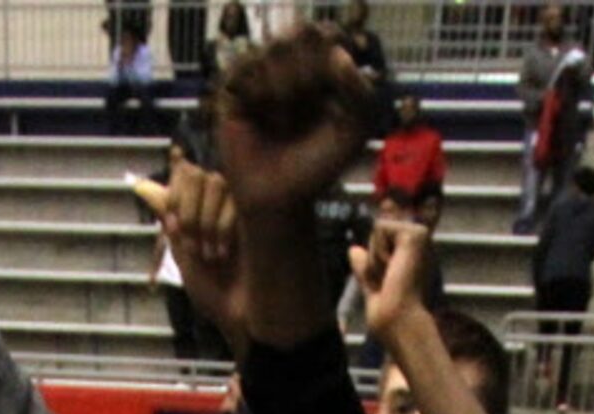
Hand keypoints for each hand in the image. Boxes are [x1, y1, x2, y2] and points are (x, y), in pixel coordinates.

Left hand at [160, 155, 249, 344]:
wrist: (240, 315)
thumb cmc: (212, 292)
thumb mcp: (181, 256)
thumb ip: (170, 221)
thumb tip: (145, 186)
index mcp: (199, 210)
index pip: (183, 173)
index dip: (175, 192)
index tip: (174, 222)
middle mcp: (220, 203)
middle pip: (197, 174)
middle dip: (188, 211)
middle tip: (193, 248)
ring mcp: (242, 205)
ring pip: (216, 181)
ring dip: (206, 220)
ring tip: (210, 255)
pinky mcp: (261, 211)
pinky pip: (237, 197)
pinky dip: (223, 225)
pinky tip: (225, 253)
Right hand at [216, 29, 371, 220]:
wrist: (277, 199)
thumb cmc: (317, 167)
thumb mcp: (354, 130)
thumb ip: (361, 92)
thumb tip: (338, 54)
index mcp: (323, 68)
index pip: (326, 34)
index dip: (328, 64)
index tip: (329, 99)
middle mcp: (291, 66)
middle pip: (299, 35)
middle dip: (304, 77)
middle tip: (301, 115)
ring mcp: (260, 75)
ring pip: (272, 50)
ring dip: (280, 90)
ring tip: (279, 122)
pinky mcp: (232, 89)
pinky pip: (243, 68)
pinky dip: (255, 94)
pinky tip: (257, 118)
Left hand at [351, 212, 432, 345]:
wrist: (397, 318)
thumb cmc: (387, 309)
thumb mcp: (373, 281)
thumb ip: (365, 265)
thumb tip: (353, 250)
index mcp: (412, 252)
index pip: (382, 234)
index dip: (376, 252)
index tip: (385, 272)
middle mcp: (421, 240)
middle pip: (377, 229)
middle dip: (374, 257)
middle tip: (387, 280)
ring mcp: (421, 235)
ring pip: (378, 226)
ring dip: (376, 256)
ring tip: (391, 275)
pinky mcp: (417, 233)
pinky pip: (380, 227)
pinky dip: (379, 252)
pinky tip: (393, 268)